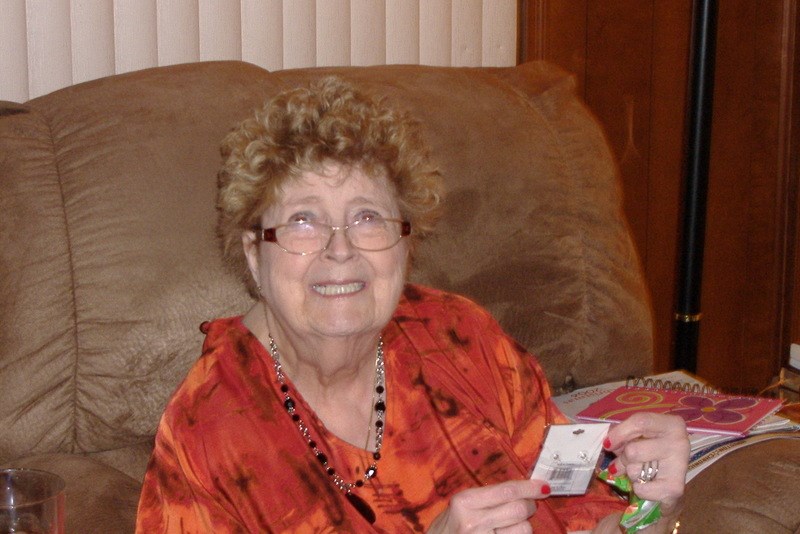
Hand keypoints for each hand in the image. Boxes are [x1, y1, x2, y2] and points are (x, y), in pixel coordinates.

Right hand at [427, 479, 549, 532]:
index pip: (507, 491)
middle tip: (525, 506)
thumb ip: (487, 497)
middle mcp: (473, 522)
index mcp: (465, 502)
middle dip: (529, 506)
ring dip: (523, 526)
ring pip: (523, 529)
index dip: (529, 488)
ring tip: (508, 526)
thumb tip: (521, 490)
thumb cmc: (447, 527)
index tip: (543, 486)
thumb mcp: (461, 505)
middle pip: (519, 509)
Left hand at [604, 412, 689, 514]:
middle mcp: (679, 442)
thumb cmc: (654, 450)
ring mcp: (680, 465)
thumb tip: (608, 442)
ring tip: (640, 471)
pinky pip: (641, 489)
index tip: (607, 444)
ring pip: (634, 469)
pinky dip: (638, 489)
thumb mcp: (641, 436)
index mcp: (672, 424)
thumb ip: (625, 435)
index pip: (640, 422)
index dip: (619, 433)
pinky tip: (647, 484)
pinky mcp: (675, 488)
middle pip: (633, 450)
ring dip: (630, 473)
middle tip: (624, 461)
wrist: (673, 478)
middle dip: (623, 458)